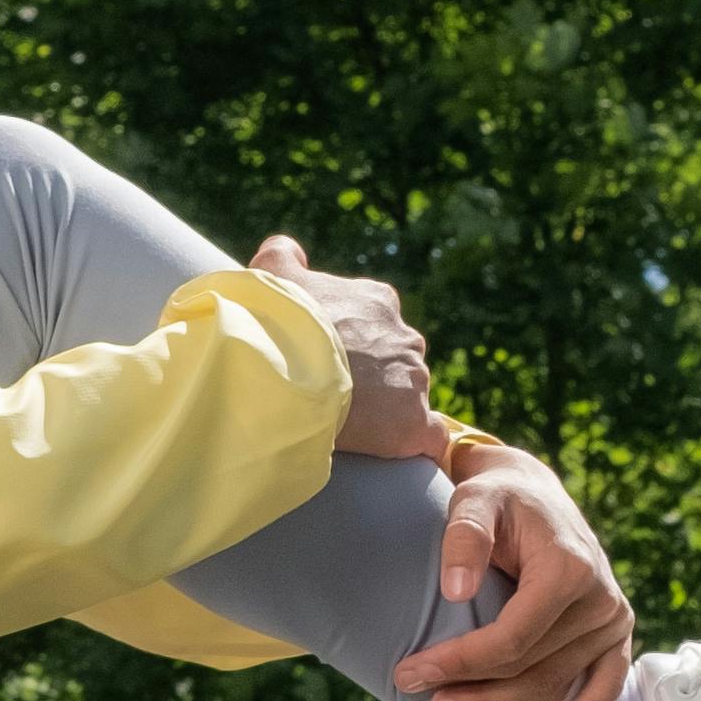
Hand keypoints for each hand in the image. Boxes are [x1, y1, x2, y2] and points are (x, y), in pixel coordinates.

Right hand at [248, 231, 446, 463]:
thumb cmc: (281, 320)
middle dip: (373, 379)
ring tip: (351, 429)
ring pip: (407, 397)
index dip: (352, 345)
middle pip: (395, 361)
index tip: (330, 364)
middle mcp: (404, 336)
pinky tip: (397, 452)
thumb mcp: (273, 275)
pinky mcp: (413, 421)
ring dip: (386, 412)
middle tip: (335, 399)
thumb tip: (285, 249)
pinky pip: (428, 436)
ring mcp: (413, 378)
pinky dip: (416, 444)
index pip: (375, 324)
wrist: (290, 364)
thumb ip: (282, 256)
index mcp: (377, 301)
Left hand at [396, 440, 634, 700]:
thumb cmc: (498, 497)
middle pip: (528, 666)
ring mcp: (611, 618)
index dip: (460, 663)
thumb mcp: (474, 500)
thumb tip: (455, 592)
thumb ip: (464, 537)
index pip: (511, 639)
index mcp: (569, 569)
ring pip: (552, 681)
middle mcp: (599, 598)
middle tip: (412, 687)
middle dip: (469, 685)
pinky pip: (608, 679)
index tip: (411, 671)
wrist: (533, 491)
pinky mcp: (616, 630)